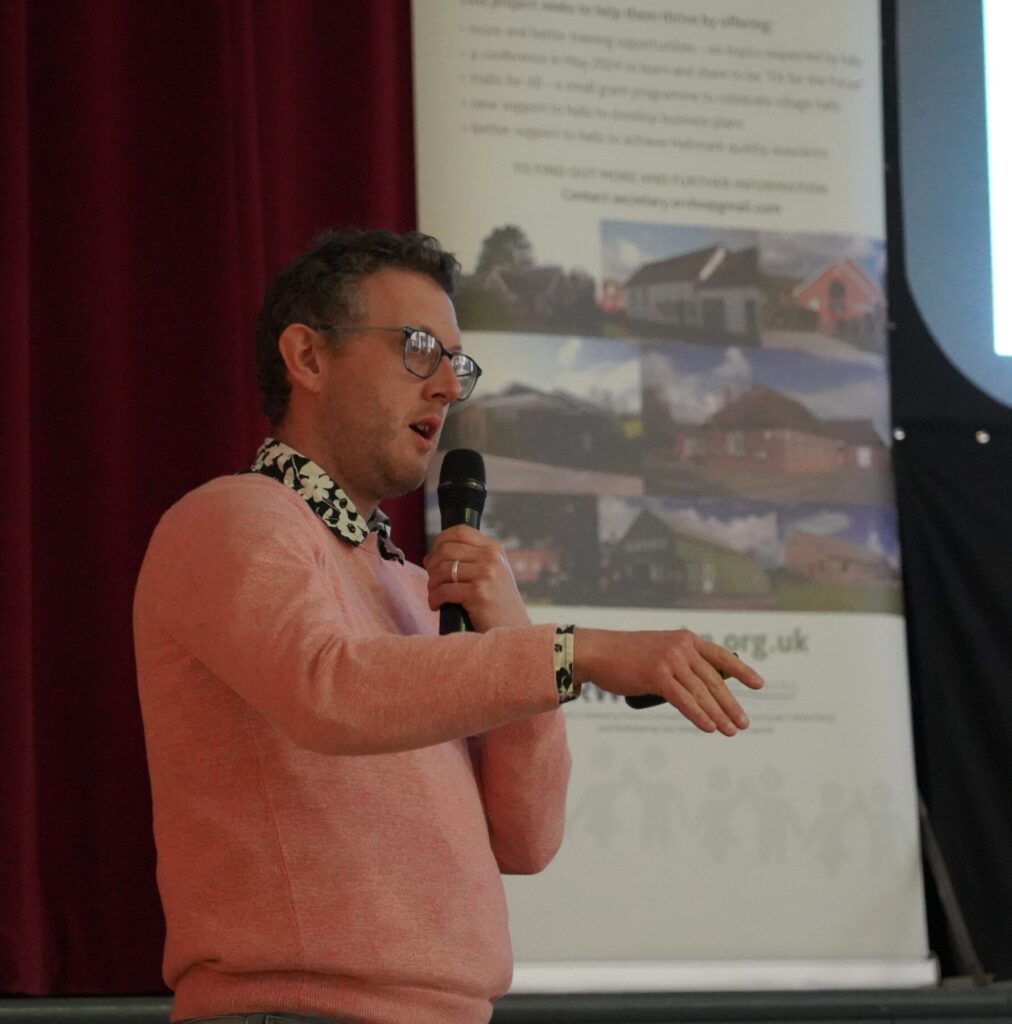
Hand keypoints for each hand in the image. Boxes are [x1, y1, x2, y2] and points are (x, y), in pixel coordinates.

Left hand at [424, 525, 530, 631]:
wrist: (513, 630)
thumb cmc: (497, 604)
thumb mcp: (489, 575)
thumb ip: (465, 562)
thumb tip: (429, 557)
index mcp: (494, 549)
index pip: (460, 531)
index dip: (440, 541)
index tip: (435, 557)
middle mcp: (491, 558)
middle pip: (446, 549)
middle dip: (432, 566)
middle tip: (432, 581)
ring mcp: (486, 575)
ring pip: (442, 570)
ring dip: (431, 584)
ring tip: (434, 594)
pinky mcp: (478, 594)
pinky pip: (443, 590)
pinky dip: (434, 599)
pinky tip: (437, 606)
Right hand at [574, 628, 763, 736]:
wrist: (597, 651)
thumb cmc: (626, 656)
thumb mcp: (659, 652)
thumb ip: (681, 665)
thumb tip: (703, 692)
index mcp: (685, 639)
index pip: (721, 655)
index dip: (742, 671)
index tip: (759, 684)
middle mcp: (682, 647)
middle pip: (714, 680)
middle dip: (731, 704)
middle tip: (743, 723)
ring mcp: (670, 660)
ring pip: (702, 693)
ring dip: (719, 715)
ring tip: (731, 730)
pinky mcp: (657, 675)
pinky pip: (684, 700)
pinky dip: (699, 716)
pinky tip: (710, 728)